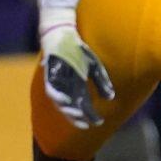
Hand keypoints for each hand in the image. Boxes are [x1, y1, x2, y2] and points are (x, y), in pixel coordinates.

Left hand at [40, 13, 114, 128]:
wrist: (63, 36)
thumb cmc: (78, 51)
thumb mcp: (94, 67)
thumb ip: (102, 82)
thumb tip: (110, 98)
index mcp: (77, 87)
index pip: (83, 106)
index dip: (89, 116)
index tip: (97, 123)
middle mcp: (66, 88)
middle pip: (69, 108)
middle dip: (76, 117)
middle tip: (83, 124)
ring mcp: (57, 82)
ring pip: (59, 101)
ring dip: (66, 109)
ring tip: (76, 114)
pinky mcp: (49, 74)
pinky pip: (51, 88)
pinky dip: (57, 96)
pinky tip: (65, 100)